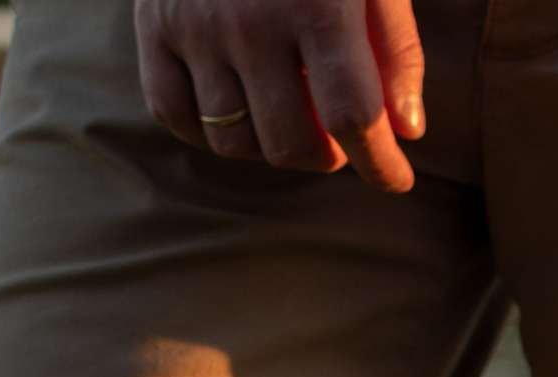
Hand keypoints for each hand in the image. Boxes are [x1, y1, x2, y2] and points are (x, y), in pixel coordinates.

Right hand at [137, 0, 425, 190]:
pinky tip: (239, 112)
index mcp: (316, 6)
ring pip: (234, 141)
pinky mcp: (151, 26)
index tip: (396, 179)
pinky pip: (173, 116)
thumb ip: (397, 51)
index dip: (381, 163)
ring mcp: (193, 26)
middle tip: (339, 138)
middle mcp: (249, 22)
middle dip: (328, 157)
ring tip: (292, 116)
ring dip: (272, 147)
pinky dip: (207, 131)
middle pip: (293, 144)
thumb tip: (406, 132)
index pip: (353, 118)